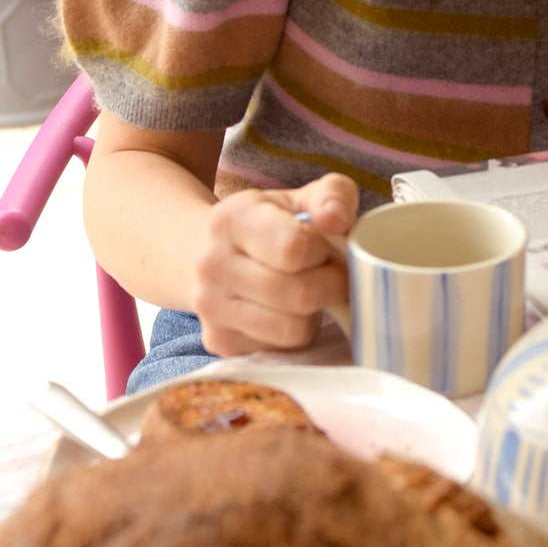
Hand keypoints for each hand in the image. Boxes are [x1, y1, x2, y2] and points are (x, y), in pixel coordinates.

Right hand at [192, 172, 358, 357]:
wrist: (217, 255)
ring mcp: (210, 307)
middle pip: (297, 294)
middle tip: (333, 277)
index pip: (294, 248)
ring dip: (314, 313)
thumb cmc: (274, 226)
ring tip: (309, 292)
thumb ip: (332, 195)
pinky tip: (288, 312)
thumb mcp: (303, 199)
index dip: (324, 253)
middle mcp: (211, 264)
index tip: (326, 251)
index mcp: (231, 219)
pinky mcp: (219, 341)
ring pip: (291, 329)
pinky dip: (295, 335)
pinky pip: (280, 350)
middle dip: (330, 287)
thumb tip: (337, 219)